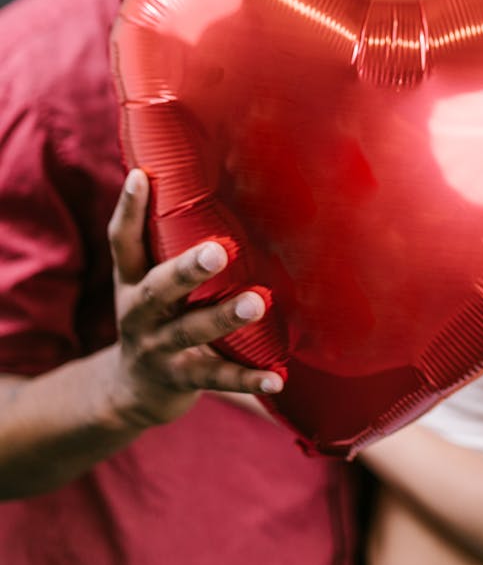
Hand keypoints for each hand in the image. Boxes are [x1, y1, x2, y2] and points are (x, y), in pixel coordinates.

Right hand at [106, 168, 282, 428]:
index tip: (142, 176)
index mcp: (131, 281)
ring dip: (225, 317)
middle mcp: (140, 313)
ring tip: (257, 302)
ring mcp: (160, 349)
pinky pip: (218, 379)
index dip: (129, 209)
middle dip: (188, 269)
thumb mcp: (145, 278)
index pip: (123, 241)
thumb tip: (186, 172)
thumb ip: (162, 238)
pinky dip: (249, 380)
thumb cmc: (153, 315)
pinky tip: (278, 377)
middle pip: (159, 288)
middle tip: (218, 250)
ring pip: (191, 332)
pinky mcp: (183, 379)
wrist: (129, 392)